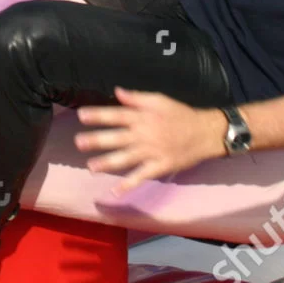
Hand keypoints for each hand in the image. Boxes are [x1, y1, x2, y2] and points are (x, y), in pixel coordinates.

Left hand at [75, 88, 227, 193]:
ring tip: (90, 166)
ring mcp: (151, 152)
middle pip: (118, 137)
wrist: (204, 132)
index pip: (117, 115)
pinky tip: (114, 191)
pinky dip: (128, 184)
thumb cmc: (180, 114)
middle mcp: (144, 134)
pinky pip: (141, 176)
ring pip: (126, 158)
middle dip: (97, 140)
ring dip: (107, 162)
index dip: (99, 115)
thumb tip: (117, 91)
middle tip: (78, 142)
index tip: (81, 115)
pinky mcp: (159, 167)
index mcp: (143, 116)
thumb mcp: (159, 100)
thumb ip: (137, 97)